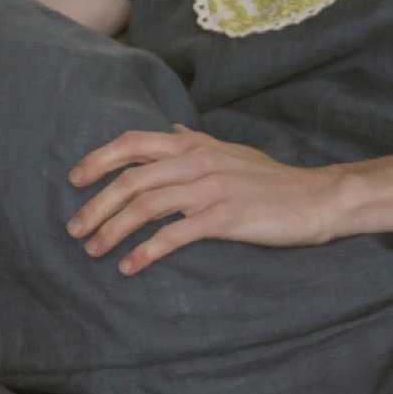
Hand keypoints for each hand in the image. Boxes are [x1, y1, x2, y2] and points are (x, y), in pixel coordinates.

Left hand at [66, 126, 349, 274]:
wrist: (317, 198)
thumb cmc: (273, 180)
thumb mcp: (231, 152)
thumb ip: (197, 141)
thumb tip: (173, 126)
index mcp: (195, 144)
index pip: (134, 143)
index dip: (98, 159)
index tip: (75, 180)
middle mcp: (197, 162)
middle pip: (131, 179)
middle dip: (96, 205)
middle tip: (75, 229)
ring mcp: (210, 189)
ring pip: (145, 207)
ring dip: (112, 231)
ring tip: (93, 251)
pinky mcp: (224, 218)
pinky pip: (173, 235)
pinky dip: (145, 252)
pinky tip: (130, 267)